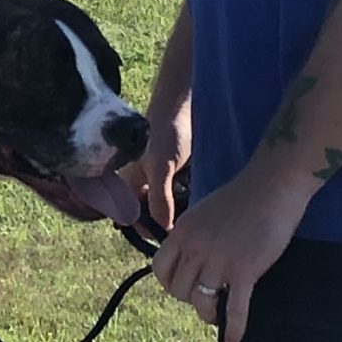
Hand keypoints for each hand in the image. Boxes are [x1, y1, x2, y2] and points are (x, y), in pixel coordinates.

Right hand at [123, 102, 189, 231]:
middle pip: (157, 216)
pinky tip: (208, 201)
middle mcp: (150, 185)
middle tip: (188, 229)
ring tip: (200, 215)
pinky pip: (191, 195)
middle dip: (170, 223)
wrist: (187, 102)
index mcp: (133, 184)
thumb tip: (164, 230)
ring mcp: (169, 180)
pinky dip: (198, 200)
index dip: (148, 231)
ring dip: (186, 213)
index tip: (169, 239)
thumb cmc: (166, 130)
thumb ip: (160, 199)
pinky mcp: (188, 175)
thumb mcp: (161, 167)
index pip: (135, 218)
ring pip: (176, 208)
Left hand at [149, 160, 306, 341]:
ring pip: (202, 303)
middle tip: (207, 298)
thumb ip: (193, 236)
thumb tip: (189, 260)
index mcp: (183, 232)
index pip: (160, 269)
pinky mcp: (245, 271)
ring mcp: (219, 261)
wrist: (273, 186)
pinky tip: (234, 341)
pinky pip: (235, 310)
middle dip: (190, 299)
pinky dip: (234, 329)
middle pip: (179, 290)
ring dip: (209, 314)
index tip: (182, 287)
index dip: (169, 283)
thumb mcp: (204, 212)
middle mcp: (195, 248)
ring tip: (219, 316)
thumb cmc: (243, 197)